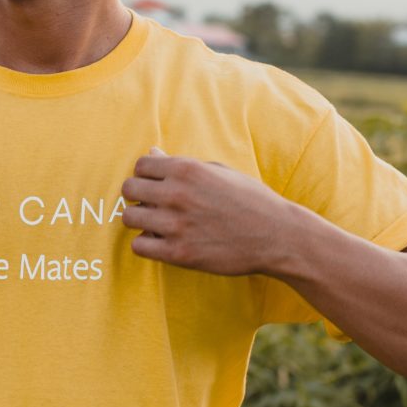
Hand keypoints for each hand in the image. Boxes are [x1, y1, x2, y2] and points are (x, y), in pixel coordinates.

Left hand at [121, 149, 294, 275]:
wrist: (278, 235)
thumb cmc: (249, 199)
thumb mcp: (217, 171)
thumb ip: (180, 164)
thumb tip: (151, 152)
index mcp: (186, 169)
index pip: (140, 165)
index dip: (147, 175)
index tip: (158, 185)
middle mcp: (177, 194)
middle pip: (128, 190)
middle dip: (139, 196)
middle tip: (154, 204)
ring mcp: (176, 225)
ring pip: (129, 218)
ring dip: (141, 221)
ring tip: (158, 224)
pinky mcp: (179, 253)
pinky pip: (140, 246)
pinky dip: (147, 245)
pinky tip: (162, 242)